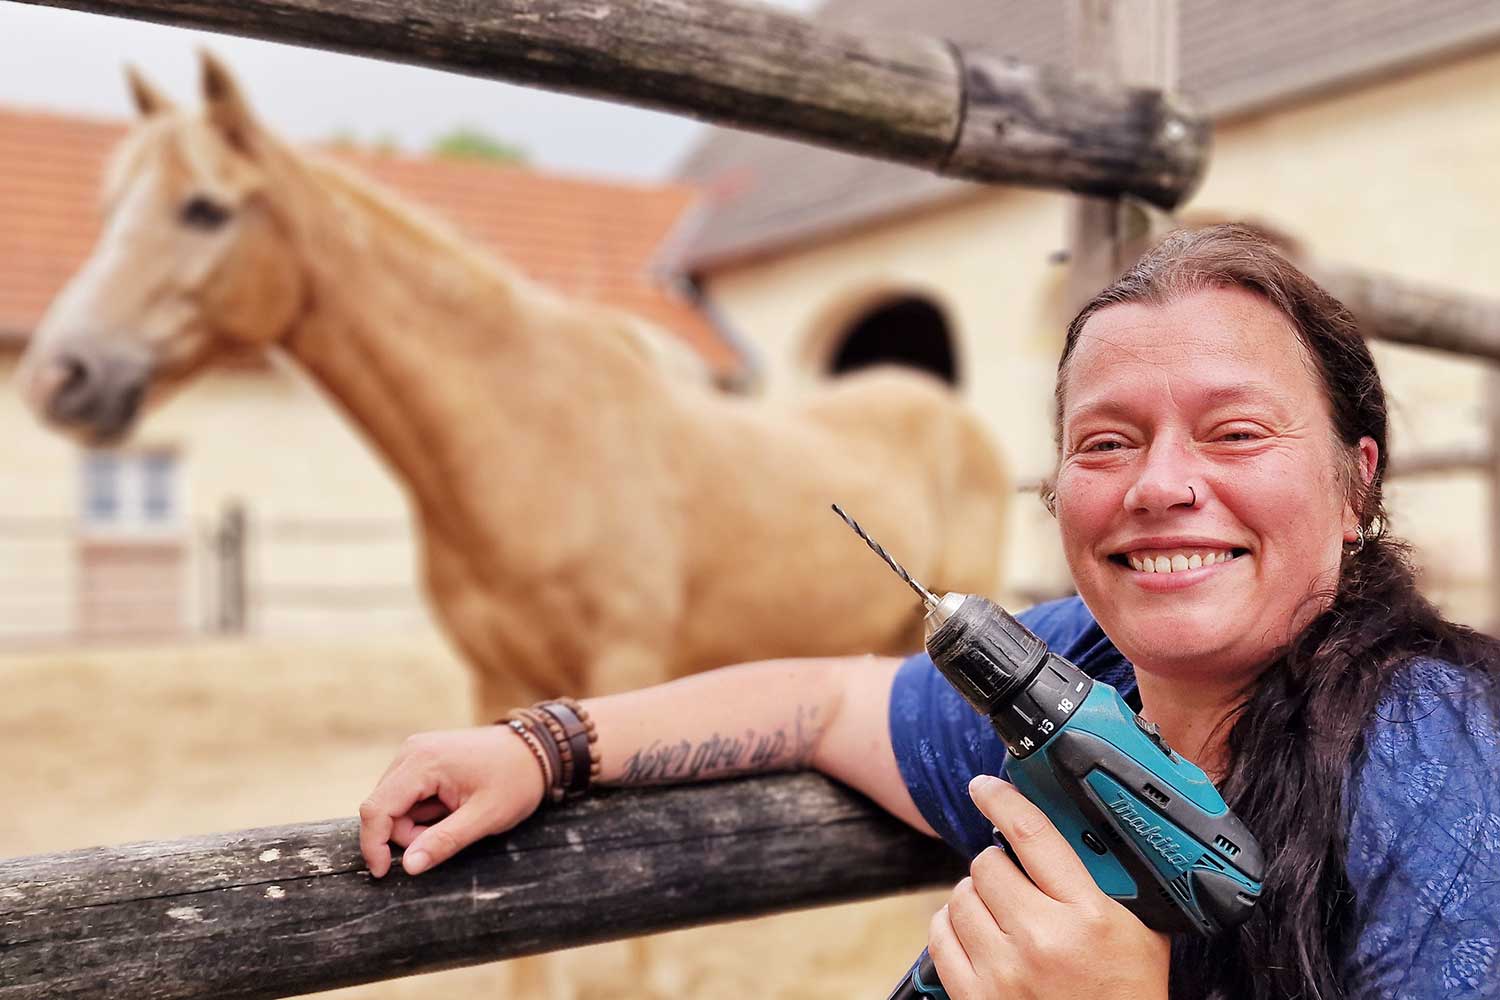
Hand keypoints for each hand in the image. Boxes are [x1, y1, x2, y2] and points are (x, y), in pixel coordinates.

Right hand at [358, 725, 545, 877]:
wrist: (536, 750)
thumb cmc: (515, 781)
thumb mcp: (485, 817)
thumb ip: (444, 841)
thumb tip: (408, 866)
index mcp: (422, 761)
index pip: (377, 809)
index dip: (374, 845)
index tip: (384, 873)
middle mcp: (412, 751)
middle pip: (383, 808)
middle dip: (407, 834)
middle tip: (449, 834)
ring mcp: (416, 753)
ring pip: (394, 804)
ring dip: (416, 824)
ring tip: (456, 817)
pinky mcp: (422, 759)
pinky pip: (407, 795)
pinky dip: (423, 811)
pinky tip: (450, 807)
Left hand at [927, 774, 1170, 999]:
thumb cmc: (1127, 994)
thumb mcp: (1140, 930)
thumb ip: (1110, 880)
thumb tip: (1081, 826)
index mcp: (1086, 915)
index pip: (1032, 835)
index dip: (1003, 800)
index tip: (986, 787)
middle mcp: (1039, 939)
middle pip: (987, 864)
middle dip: (999, 864)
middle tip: (1018, 882)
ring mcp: (1002, 970)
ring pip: (960, 897)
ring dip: (977, 898)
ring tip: (1003, 914)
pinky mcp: (976, 996)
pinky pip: (940, 936)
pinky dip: (953, 927)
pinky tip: (977, 933)